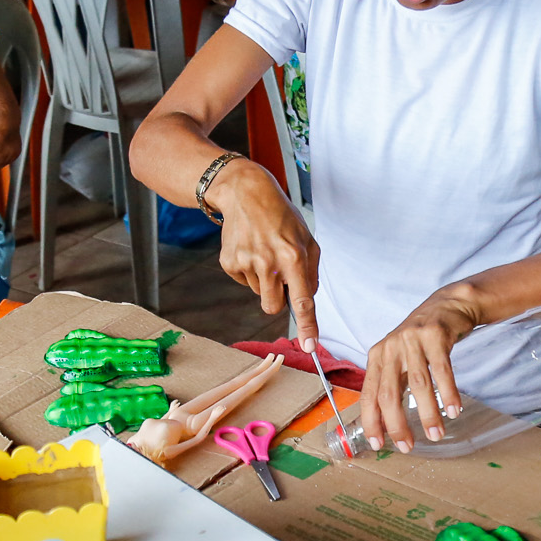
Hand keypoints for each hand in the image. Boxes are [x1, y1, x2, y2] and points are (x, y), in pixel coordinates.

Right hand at [210, 159, 319, 342]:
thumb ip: (311, 272)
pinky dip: (248, 271)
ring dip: (264, 280)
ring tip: (263, 251)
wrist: (245, 193)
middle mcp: (269, 262)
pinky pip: (243, 282)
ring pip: (259, 294)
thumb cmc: (281, 217)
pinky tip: (250, 249)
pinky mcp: (229, 262)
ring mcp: (246, 263)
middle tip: (278, 274)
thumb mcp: (307, 239)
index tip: (309, 347)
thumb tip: (307, 300)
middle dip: (277, 299)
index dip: (308, 326)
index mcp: (293, 256)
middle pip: (273, 307)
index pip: (303, 300)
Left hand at [359, 285, 483, 453]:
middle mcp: (391, 348)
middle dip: (397, 424)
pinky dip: (448, 393)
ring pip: (417, 385)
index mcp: (377, 357)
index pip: (369, 395)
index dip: (371, 422)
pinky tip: (454, 410)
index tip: (378, 444)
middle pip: (389, 394)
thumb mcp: (398, 358)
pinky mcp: (435, 335)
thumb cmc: (420, 339)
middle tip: (408, 446)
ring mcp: (412, 340)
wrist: (446, 306)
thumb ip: (391, 384)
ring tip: (436, 434)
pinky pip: (442, 371)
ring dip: (427, 413)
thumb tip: (388, 424)